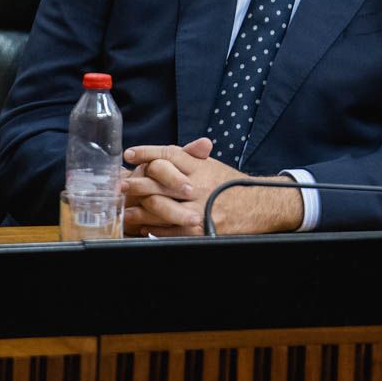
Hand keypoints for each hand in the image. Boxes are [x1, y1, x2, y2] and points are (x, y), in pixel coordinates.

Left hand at [122, 136, 302, 235]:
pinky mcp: (198, 229)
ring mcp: (197, 208)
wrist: (260, 206)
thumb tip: (166, 155)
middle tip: (121, 184)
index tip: (130, 153)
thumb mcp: (214, 167)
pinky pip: (168, 230)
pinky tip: (145, 225)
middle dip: (137, 182)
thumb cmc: (234, 186)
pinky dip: (153, 228)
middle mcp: (198, 185)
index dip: (147, 152)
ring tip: (127, 210)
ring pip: (159, 207)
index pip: (169, 154)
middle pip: (159, 180)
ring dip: (139, 209)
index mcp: (201, 167)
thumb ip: (192, 158)